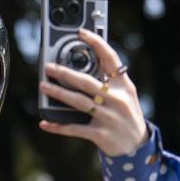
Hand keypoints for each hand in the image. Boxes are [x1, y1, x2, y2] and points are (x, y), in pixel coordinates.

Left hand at [38, 28, 150, 156]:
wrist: (136, 147)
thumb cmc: (127, 116)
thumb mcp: (125, 95)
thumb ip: (109, 81)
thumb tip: (84, 66)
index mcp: (123, 85)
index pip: (110, 58)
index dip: (96, 43)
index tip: (81, 33)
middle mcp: (117, 99)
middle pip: (87, 82)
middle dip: (65, 73)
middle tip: (49, 67)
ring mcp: (108, 117)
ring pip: (78, 102)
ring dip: (58, 93)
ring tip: (43, 86)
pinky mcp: (100, 134)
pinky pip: (74, 128)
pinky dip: (58, 126)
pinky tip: (45, 123)